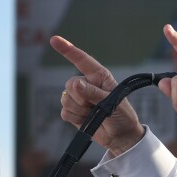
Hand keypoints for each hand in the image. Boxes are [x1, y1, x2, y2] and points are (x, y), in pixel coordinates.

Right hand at [51, 36, 144, 156]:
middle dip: (81, 97)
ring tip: (94, 114)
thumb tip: (75, 84)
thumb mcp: (113, 102)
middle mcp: (87, 84)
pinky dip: (75, 118)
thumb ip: (94, 93)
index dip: (68, 50)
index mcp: (99, 76)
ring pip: (66, 99)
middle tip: (96, 106)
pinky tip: (87, 120)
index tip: (54, 40)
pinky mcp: (73, 112)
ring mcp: (79, 98)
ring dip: (79, 109)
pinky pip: (64, 112)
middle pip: (70, 84)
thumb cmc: (122, 116)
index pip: (82, 60)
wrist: (120, 137)